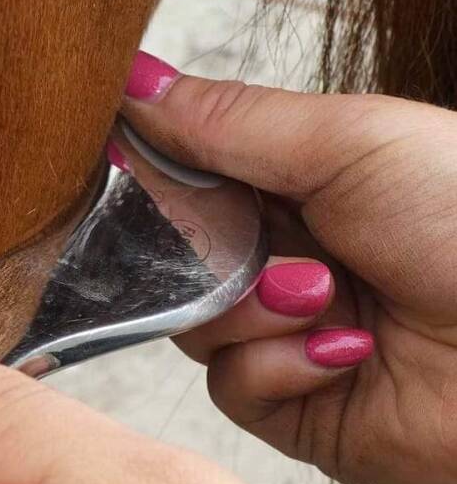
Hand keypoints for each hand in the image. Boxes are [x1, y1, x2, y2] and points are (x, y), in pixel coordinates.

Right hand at [119, 51, 456, 483]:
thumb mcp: (348, 142)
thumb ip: (229, 119)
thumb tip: (135, 81)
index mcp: (286, 186)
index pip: (182, 177)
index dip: (158, 179)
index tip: (147, 175)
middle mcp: (275, 258)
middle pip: (173, 256)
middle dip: (208, 250)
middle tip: (265, 241)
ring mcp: (279, 331)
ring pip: (192, 323)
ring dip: (251, 309)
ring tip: (326, 296)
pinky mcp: (291, 402)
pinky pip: (230, 386)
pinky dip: (276, 366)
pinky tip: (343, 351)